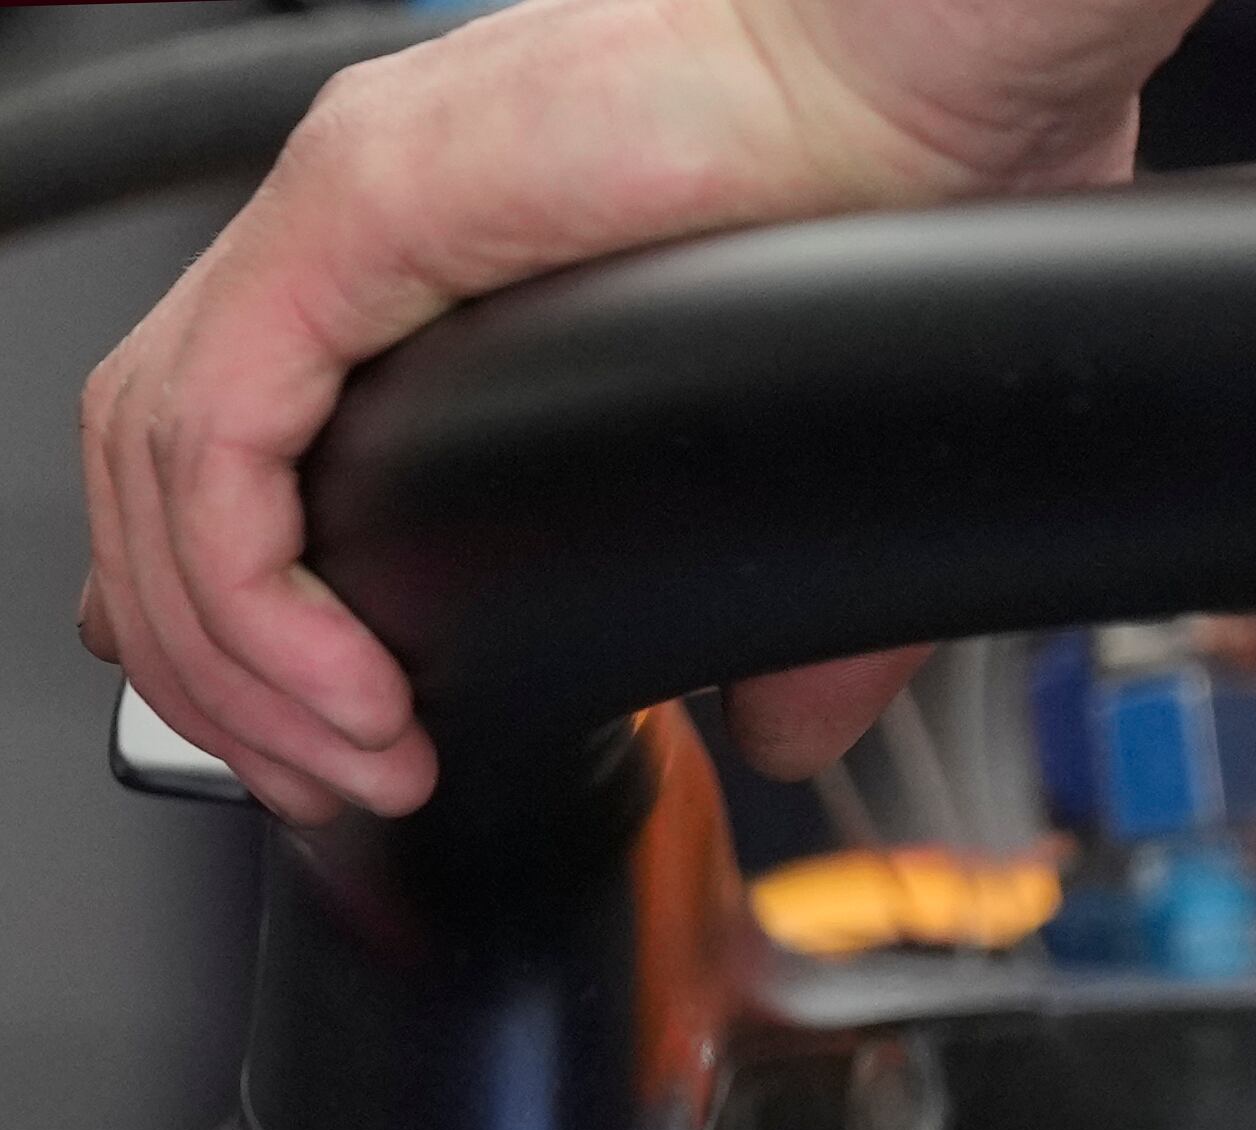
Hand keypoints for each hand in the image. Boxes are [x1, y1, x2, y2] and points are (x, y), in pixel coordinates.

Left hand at [76, 0, 1208, 819]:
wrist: (950, 84)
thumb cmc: (914, 191)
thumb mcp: (822, 460)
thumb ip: (790, 615)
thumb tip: (780, 735)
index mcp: (442, 254)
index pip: (235, 449)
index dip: (247, 620)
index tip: (350, 736)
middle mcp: (363, 218)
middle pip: (163, 477)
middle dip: (222, 668)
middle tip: (337, 777)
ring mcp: (347, 206)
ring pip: (162, 467)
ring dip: (232, 654)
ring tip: (357, 753)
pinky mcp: (365, 211)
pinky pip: (223, 436)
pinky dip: (256, 590)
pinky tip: (352, 682)